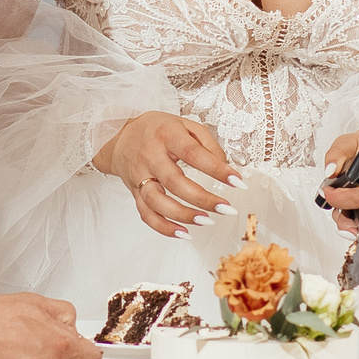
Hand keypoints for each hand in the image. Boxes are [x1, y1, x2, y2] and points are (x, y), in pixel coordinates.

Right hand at [94, 112, 238, 238]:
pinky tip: (183, 233)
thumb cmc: (159, 130)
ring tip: (206, 221)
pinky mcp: (134, 192)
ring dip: (183, 215)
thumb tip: (224, 166)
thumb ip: (207, 143)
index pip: (193, 153)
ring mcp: (140, 176)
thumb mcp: (186, 125)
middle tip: (225, 208)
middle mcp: (151, 156)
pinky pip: (146, 214)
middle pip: (174, 181)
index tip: (237, 181)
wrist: (121, 136)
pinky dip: (163, 227)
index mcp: (167, 135)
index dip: (216, 169)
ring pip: (157, 202)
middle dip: (202, 198)